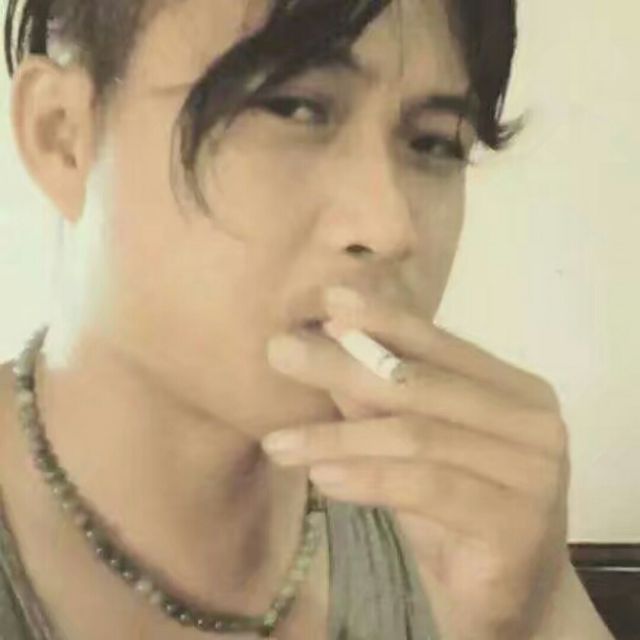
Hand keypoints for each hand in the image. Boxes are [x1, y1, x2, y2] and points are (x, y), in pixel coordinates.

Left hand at [262, 287, 570, 639]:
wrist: (506, 595)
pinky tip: (322, 479)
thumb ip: (382, 398)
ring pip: (417, 437)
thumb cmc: (454, 511)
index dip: (386, 321)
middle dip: (344, 367)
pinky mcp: (518, 522)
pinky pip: (426, 487)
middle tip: (280, 353)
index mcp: (516, 390)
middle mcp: (535, 421)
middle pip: (423, 385)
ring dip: (338, 438)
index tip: (330, 301)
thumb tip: (330, 342)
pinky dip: (368, 479)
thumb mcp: (413, 447)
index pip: (442, 345)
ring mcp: (534, 471)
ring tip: (279, 443)